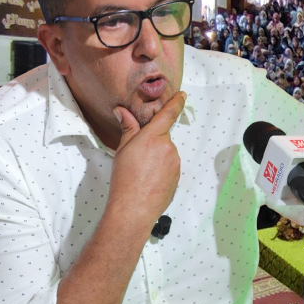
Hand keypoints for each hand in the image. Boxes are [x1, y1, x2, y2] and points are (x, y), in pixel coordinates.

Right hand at [108, 92, 185, 228]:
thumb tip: (122, 110)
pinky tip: (149, 179)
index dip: (176, 103)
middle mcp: (168, 147)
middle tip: (138, 156)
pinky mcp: (178, 175)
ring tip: (142, 171)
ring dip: (156, 156)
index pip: (168, 114)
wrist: (134, 208)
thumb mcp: (123, 150)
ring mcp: (175, 162)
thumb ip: (128, 128)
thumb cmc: (124, 179)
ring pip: (166, 152)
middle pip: (163, 136)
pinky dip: (161, 168)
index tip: (182, 95)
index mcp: (153, 137)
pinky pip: (170, 165)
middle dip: (152, 142)